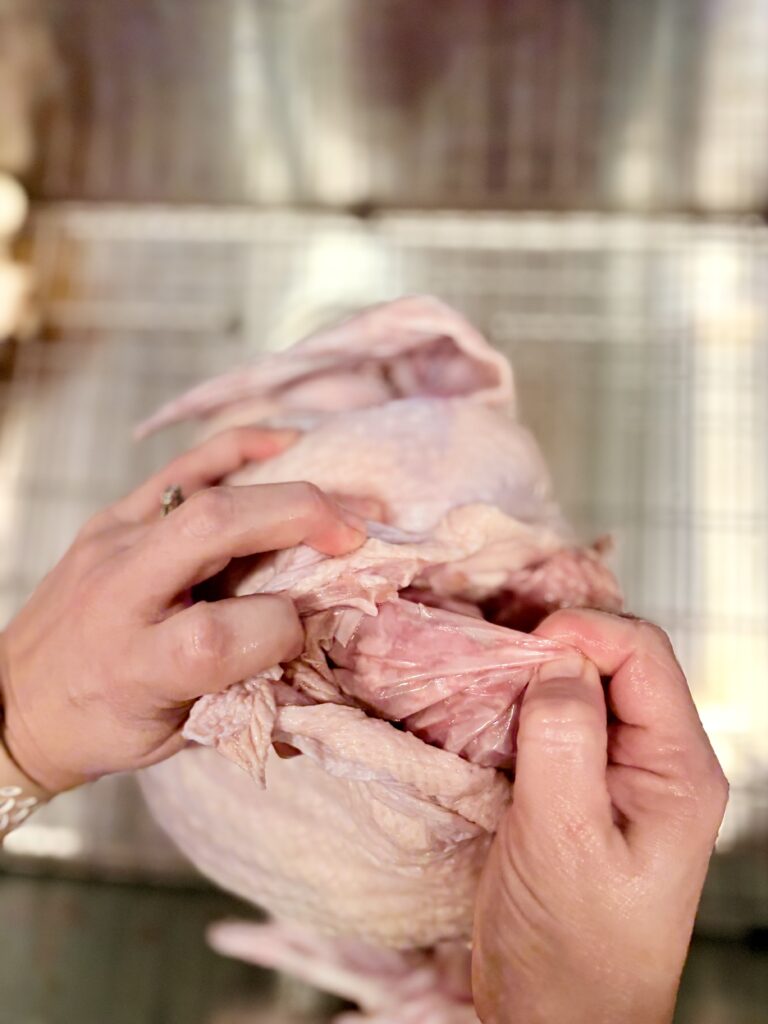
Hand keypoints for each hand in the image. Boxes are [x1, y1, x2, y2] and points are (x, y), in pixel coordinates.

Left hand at [0, 427, 364, 794]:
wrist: (14, 698)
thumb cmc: (102, 725)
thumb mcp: (175, 734)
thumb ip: (244, 691)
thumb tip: (317, 645)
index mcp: (135, 665)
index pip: (224, 636)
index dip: (284, 631)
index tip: (305, 634)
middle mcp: (120, 593)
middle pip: (213, 530)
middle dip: (299, 519)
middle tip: (357, 534)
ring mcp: (113, 543)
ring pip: (202, 493)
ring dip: (282, 486)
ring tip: (339, 499)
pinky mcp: (113, 518)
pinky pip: (181, 469)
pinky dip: (239, 449)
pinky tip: (285, 444)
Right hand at [472, 610, 727, 1023]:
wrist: (558, 1019)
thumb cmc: (571, 947)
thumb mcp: (565, 840)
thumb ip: (564, 740)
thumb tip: (558, 659)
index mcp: (678, 768)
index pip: (643, 654)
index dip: (582, 633)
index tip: (518, 649)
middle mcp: (658, 761)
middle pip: (615, 661)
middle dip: (553, 648)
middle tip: (491, 665)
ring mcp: (620, 774)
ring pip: (582, 686)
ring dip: (531, 678)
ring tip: (482, 686)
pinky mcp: (581, 788)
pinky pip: (556, 721)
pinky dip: (519, 709)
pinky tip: (486, 718)